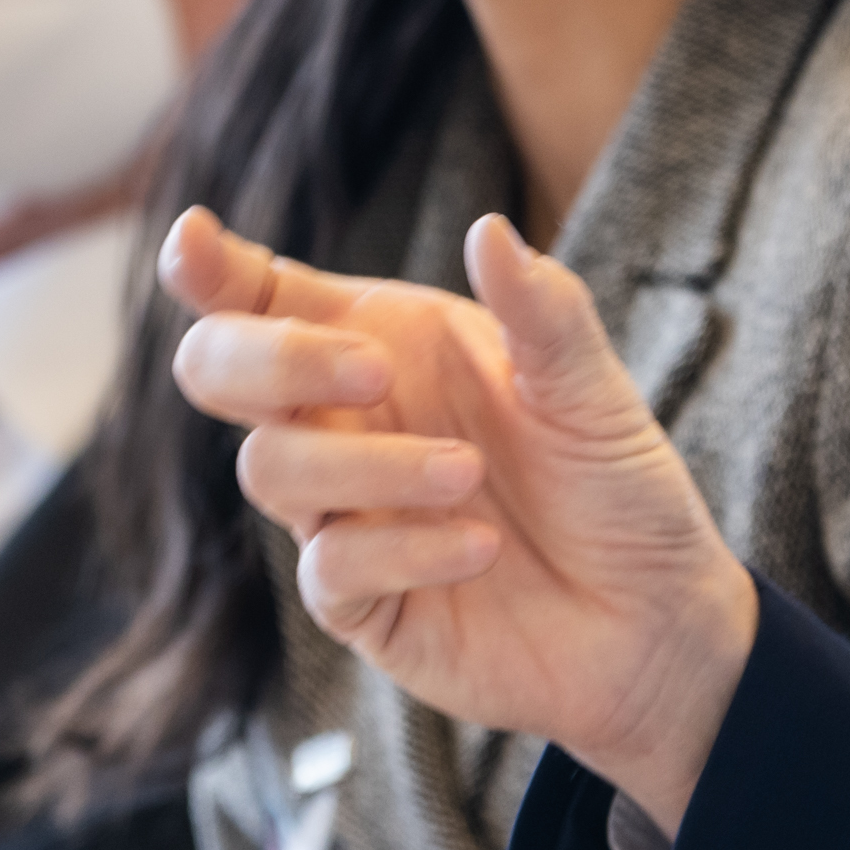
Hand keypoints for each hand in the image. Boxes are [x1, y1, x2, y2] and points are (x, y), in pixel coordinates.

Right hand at [164, 205, 758, 830]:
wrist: (656, 619)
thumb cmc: (615, 487)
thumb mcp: (592, 389)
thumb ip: (542, 310)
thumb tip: (490, 229)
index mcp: (384, 345)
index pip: (264, 296)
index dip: (209, 267)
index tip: (193, 241)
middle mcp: (345, 423)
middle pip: (218, 370)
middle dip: (273, 359)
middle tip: (373, 368)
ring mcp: (341, 514)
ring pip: (269, 468)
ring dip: (369, 464)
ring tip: (472, 474)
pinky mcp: (358, 604)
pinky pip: (329, 568)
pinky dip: (402, 548)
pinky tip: (479, 547)